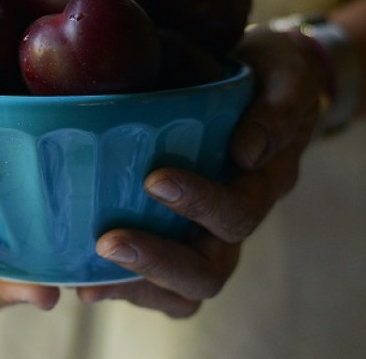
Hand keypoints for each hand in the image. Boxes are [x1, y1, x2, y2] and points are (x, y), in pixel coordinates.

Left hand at [75, 28, 324, 316]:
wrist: (265, 84)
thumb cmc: (273, 76)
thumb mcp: (287, 75)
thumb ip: (276, 108)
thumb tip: (246, 152)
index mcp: (265, 184)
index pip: (239, 213)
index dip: (201, 203)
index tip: (155, 179)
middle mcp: (236, 222)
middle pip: (208, 272)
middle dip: (157, 261)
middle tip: (108, 243)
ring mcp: (208, 236)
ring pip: (182, 291)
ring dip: (134, 285)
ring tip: (84, 280)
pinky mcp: (178, 236)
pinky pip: (157, 283)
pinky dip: (121, 284)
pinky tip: (78, 276)